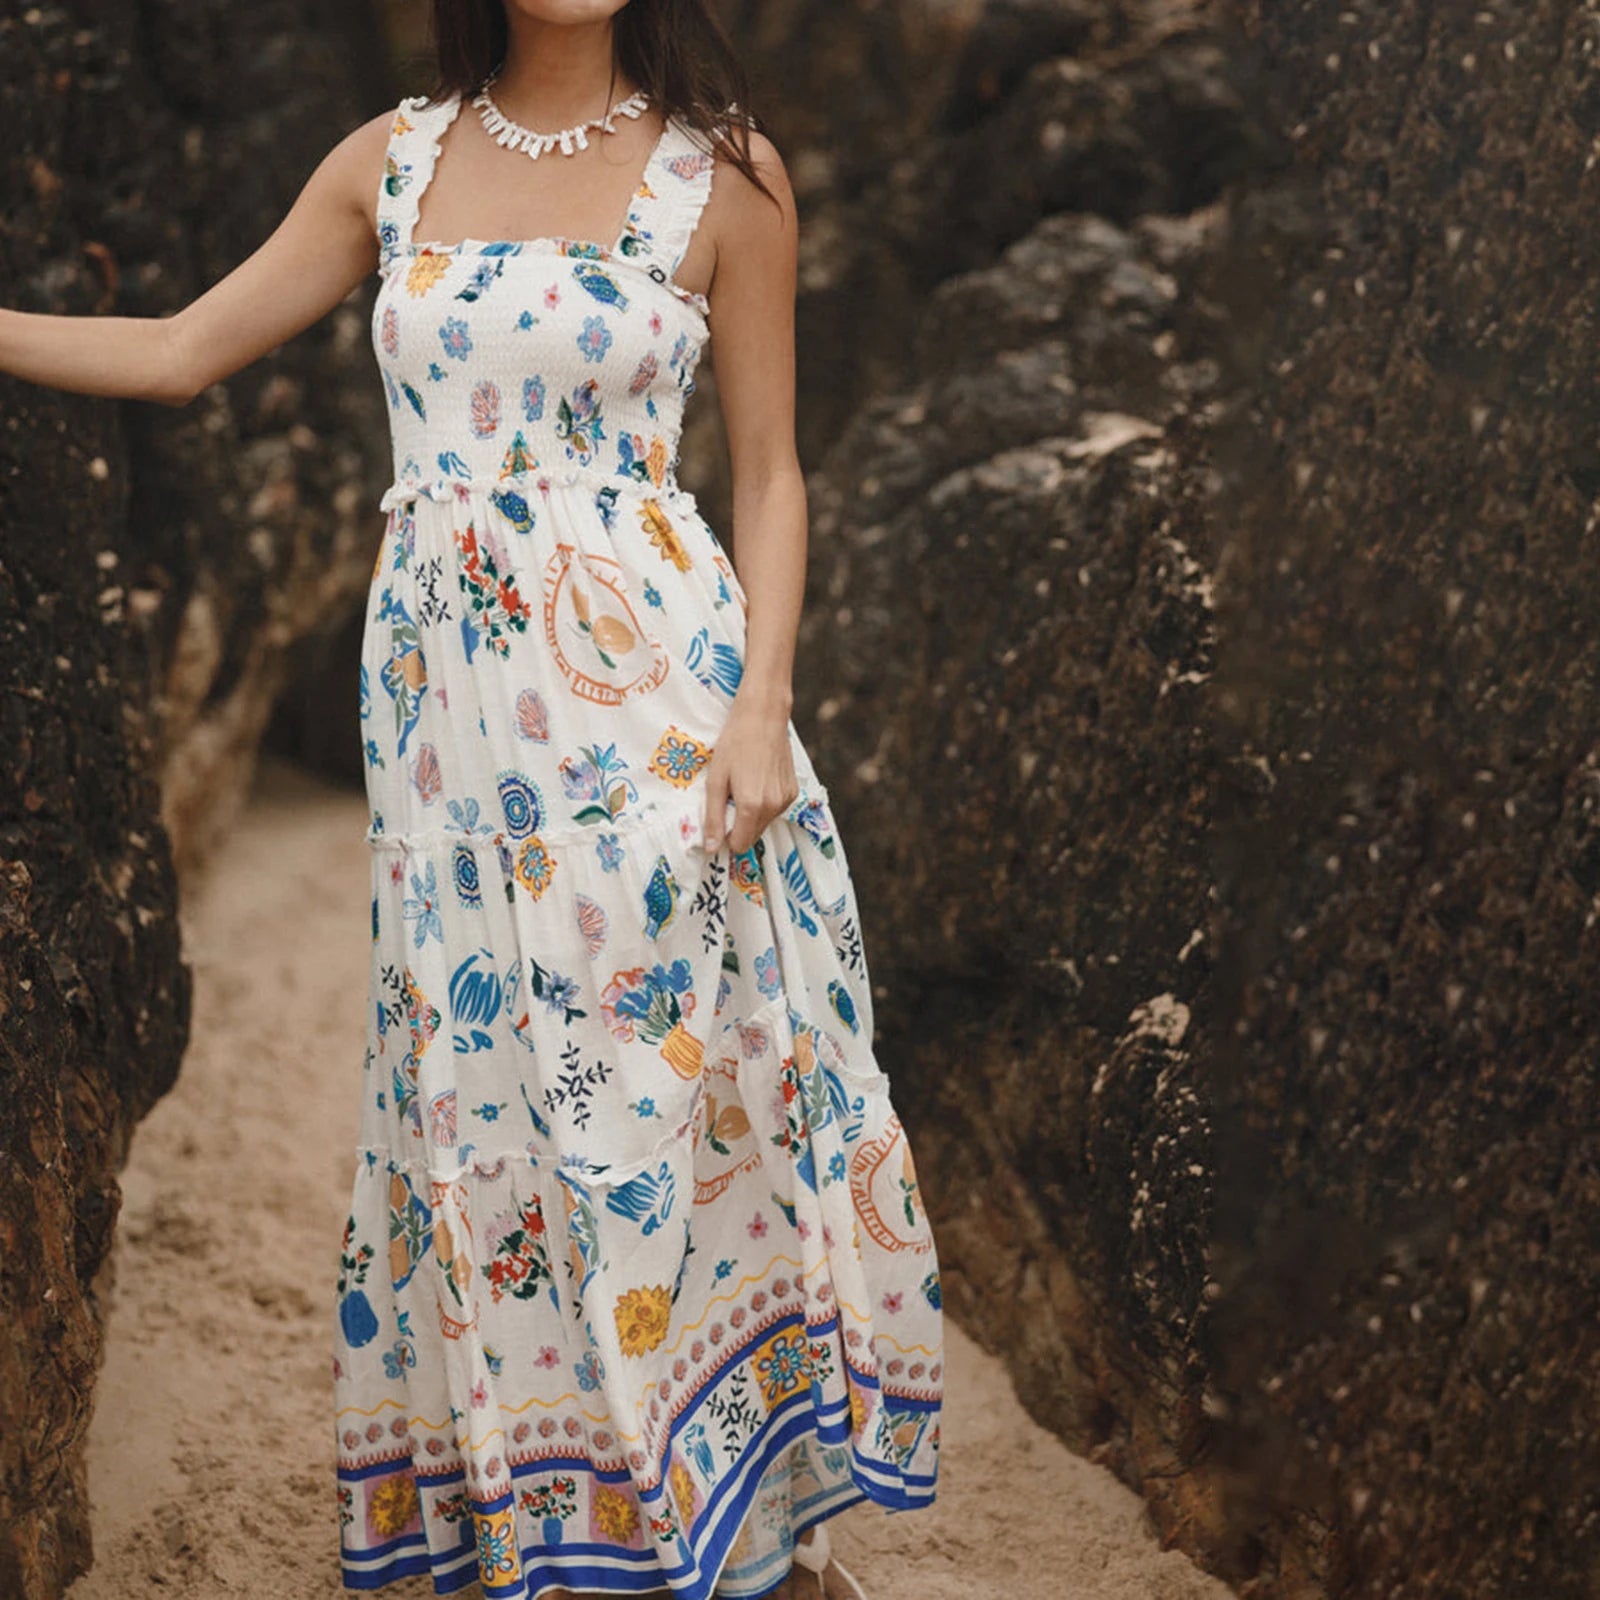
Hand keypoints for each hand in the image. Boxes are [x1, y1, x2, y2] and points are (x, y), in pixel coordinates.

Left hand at [702, 693, 798, 854]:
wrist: (763, 716)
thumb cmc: (734, 743)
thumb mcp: (715, 780)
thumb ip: (713, 817)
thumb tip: (710, 848)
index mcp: (751, 806)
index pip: (739, 845)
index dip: (726, 837)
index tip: (719, 819)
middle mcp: (773, 807)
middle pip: (752, 837)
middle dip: (738, 826)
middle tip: (729, 798)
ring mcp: (786, 800)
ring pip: (764, 824)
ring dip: (751, 815)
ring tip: (744, 785)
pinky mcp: (793, 791)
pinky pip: (775, 810)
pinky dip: (764, 803)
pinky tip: (758, 780)